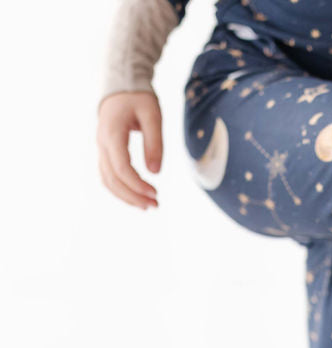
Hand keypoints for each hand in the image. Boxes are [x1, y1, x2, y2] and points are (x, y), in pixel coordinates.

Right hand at [97, 92, 162, 209]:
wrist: (121, 84)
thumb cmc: (139, 98)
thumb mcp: (153, 116)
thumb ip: (154, 143)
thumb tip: (155, 172)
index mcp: (112, 133)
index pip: (121, 168)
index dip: (138, 185)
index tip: (155, 194)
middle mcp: (102, 143)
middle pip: (112, 179)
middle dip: (133, 196)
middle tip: (155, 205)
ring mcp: (101, 148)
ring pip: (107, 180)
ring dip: (126, 196)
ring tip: (147, 205)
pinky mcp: (105, 151)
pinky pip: (108, 175)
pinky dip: (120, 189)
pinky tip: (136, 195)